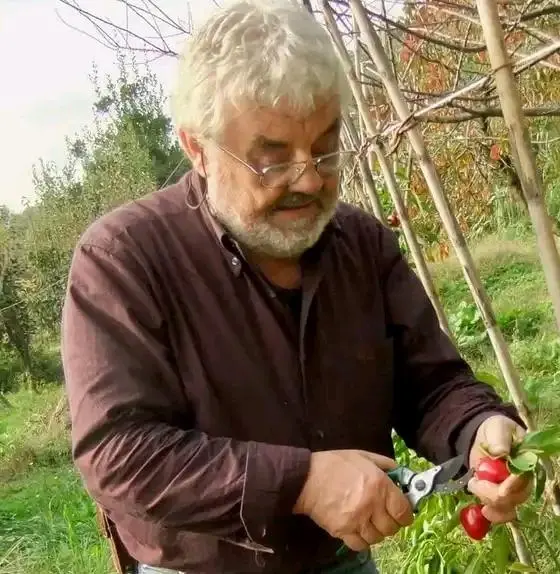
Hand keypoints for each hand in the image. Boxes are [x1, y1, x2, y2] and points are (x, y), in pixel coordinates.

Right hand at [293, 449, 413, 550]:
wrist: (306, 478)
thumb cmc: (335, 464)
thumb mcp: (362, 456)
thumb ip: (384, 464)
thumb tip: (400, 474)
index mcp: (379, 485)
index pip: (403, 511)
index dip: (405, 514)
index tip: (402, 513)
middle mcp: (372, 505)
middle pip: (392, 528)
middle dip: (390, 523)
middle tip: (383, 516)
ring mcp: (357, 520)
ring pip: (377, 538)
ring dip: (375, 531)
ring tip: (368, 522)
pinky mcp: (343, 531)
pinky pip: (361, 545)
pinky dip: (362, 540)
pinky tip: (357, 529)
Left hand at [468, 415, 531, 522]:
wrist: (484, 436)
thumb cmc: (496, 430)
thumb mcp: (498, 428)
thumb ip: (499, 439)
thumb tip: (500, 452)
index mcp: (527, 462)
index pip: (523, 479)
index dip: (512, 485)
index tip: (499, 487)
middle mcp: (523, 480)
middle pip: (514, 498)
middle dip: (492, 493)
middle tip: (474, 481)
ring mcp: (512, 490)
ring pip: (505, 507)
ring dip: (487, 501)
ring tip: (473, 484)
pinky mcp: (500, 496)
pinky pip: (500, 512)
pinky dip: (491, 514)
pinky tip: (483, 511)